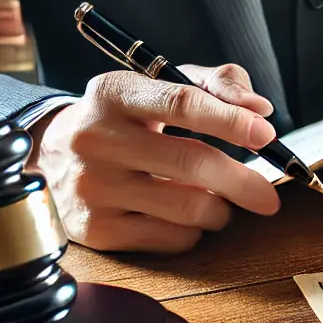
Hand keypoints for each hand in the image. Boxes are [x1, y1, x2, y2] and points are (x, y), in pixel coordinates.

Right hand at [30, 63, 281, 253]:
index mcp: (114, 93)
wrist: (53, 157)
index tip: (265, 135)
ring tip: (220, 201)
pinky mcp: (95, 229)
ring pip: (187, 208)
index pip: (181, 103)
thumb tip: (258, 109)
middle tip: (268, 195)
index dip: (230, 120)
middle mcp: (96, 139)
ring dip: (219, 209)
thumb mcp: (160, 85)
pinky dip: (194, 230)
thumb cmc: (126, 118)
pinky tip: (185, 216)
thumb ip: (216, 85)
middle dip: (242, 181)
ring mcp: (92, 187)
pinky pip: (170, 238)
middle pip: (190, 163)